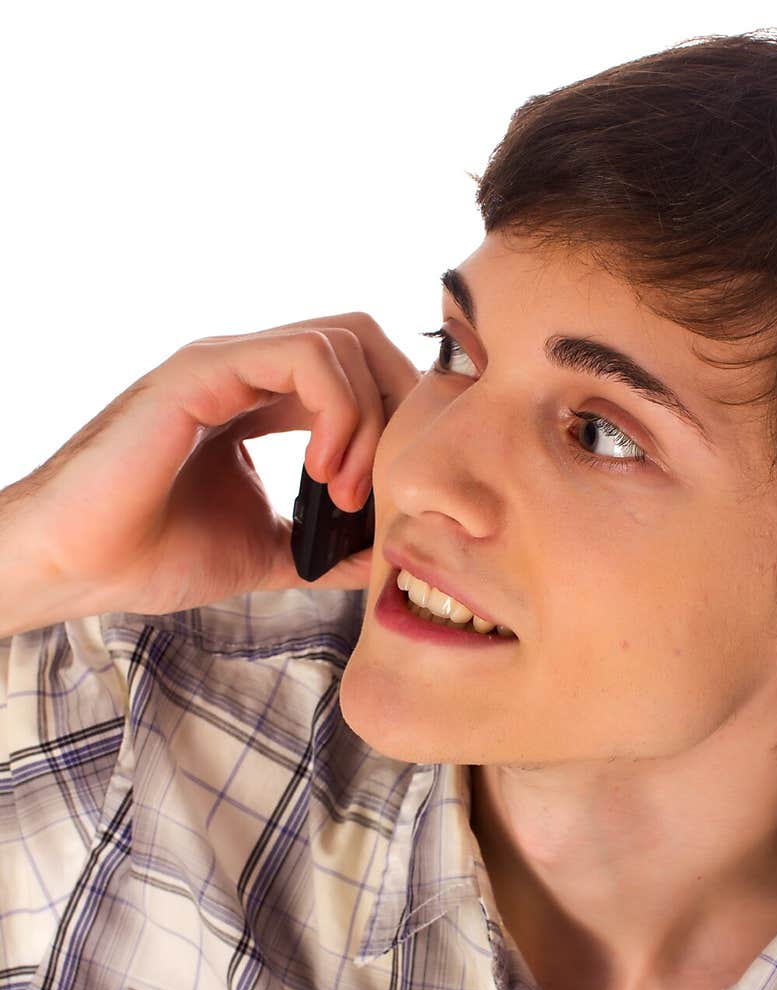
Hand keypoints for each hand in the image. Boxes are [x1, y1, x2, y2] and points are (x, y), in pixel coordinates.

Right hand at [18, 313, 419, 616]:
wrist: (82, 565)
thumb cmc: (154, 553)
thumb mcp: (266, 551)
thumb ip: (325, 545)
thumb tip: (383, 552)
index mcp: (257, 402)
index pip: (356, 376)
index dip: (393, 423)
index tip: (389, 495)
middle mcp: (244, 371)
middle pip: (361, 340)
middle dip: (397, 405)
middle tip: (387, 479)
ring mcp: (224, 363)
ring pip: (342, 341)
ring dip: (368, 420)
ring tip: (344, 492)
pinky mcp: (204, 369)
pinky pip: (305, 355)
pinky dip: (339, 411)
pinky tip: (322, 472)